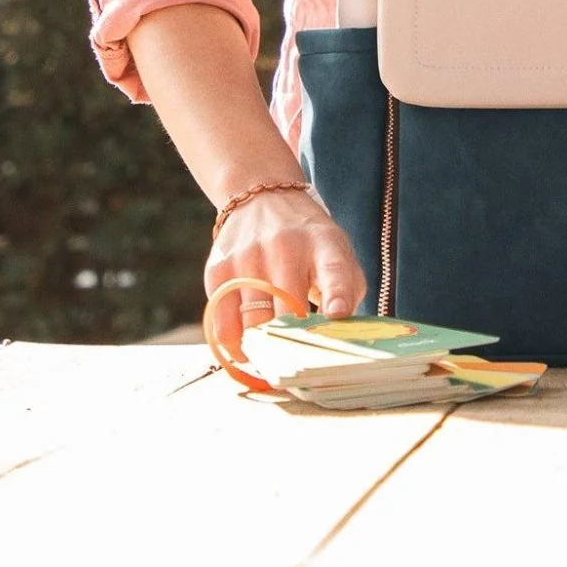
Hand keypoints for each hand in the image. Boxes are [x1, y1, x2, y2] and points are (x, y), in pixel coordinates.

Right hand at [205, 188, 364, 349]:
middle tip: (297, 367)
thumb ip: (347, 291)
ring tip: (271, 362)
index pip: (334, 270)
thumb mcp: (338, 252)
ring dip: (263, 350)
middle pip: (288, 310)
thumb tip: (343, 336)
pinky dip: (233, 345)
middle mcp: (285, 248)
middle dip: (294, 344)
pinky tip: (245, 349)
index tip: (336, 315)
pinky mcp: (219, 270)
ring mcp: (248, 257)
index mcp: (324, 245)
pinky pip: (222, 323)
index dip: (337, 295)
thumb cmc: (308, 241)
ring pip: (253, 323)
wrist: (262, 199)